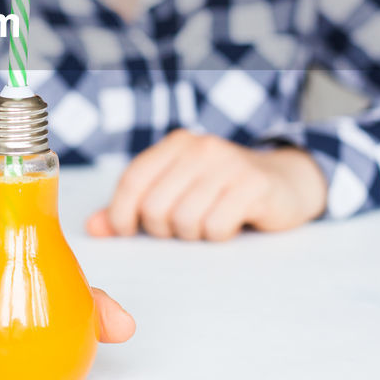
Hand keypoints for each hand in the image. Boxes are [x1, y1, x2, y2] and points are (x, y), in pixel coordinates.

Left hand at [85, 129, 327, 240]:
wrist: (285, 182)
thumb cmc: (221, 191)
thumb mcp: (176, 191)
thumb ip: (134, 207)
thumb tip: (94, 228)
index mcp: (175, 144)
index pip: (132, 180)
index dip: (121, 213)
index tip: (127, 231)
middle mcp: (200, 147)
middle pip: (155, 207)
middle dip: (163, 229)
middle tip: (183, 226)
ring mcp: (229, 164)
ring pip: (184, 220)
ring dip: (193, 234)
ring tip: (208, 222)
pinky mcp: (254, 185)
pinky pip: (216, 227)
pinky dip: (218, 235)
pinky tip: (230, 223)